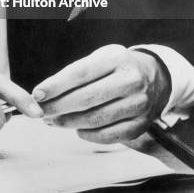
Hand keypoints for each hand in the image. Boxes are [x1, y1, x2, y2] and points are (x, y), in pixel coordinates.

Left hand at [33, 45, 170, 143]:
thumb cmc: (117, 66)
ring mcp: (139, 104)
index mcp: (117, 58)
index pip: (81, 73)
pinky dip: (88, 135)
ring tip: (52, 120)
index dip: (57, 85)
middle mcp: (131, 81)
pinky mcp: (141, 125)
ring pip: (96, 119)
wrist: (155, 78)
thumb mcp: (101, 57)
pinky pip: (109, 136)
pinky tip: (75, 129)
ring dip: (68, 122)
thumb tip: (45, 93)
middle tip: (40, 111)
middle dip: (58, 107)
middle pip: (87, 98)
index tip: (38, 94)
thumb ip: (75, 72)